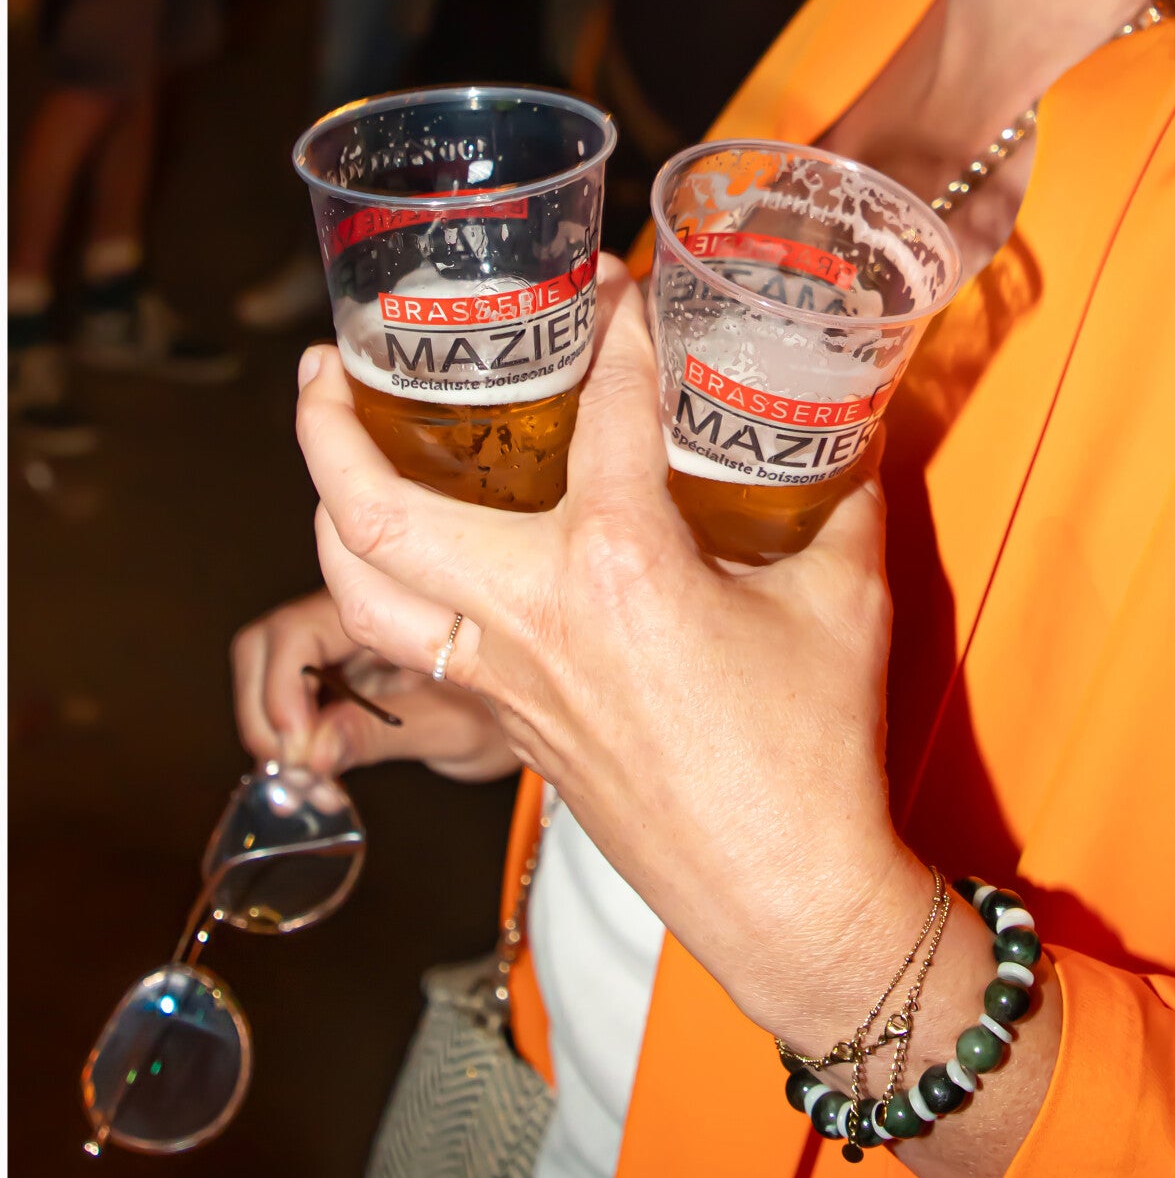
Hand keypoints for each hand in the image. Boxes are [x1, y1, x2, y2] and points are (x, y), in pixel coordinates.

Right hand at [231, 585, 518, 782]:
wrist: (544, 716)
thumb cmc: (516, 711)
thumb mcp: (453, 730)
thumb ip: (381, 735)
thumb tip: (312, 751)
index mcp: (391, 610)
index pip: (300, 630)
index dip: (282, 685)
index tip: (295, 741)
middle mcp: (360, 616)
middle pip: (270, 644)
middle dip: (265, 708)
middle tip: (293, 768)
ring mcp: (347, 646)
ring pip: (271, 668)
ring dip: (272, 726)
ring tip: (308, 779)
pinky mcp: (342, 677)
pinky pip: (292, 698)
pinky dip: (291, 738)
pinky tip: (319, 776)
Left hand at [291, 261, 915, 1047]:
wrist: (785, 894)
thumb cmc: (816, 751)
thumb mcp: (845, 596)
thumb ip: (838, 496)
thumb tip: (843, 427)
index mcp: (617, 566)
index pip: (601, 408)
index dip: (616, 328)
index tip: (621, 283)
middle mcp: (532, 615)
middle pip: (379, 509)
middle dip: (330, 423)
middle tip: (332, 357)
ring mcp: (504, 678)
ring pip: (358, 590)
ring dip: (326, 510)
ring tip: (331, 447)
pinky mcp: (506, 725)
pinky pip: (401, 646)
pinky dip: (377, 586)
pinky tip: (403, 552)